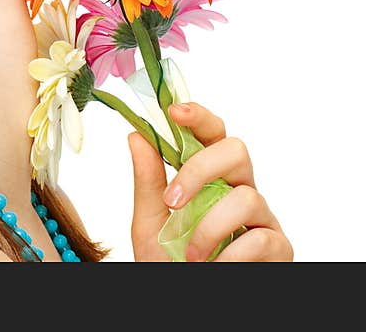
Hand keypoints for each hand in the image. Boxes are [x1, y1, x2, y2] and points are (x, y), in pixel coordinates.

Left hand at [127, 102, 292, 260]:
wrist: (186, 302)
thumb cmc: (168, 262)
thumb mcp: (149, 221)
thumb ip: (147, 180)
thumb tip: (137, 135)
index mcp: (209, 177)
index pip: (211, 134)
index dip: (198, 117)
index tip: (175, 111)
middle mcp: (238, 189)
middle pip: (236, 150)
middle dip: (201, 169)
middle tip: (172, 199)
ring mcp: (261, 217)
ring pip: (247, 196)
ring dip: (209, 227)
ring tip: (191, 255)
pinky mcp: (278, 247)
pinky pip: (261, 238)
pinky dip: (230, 256)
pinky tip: (215, 266)